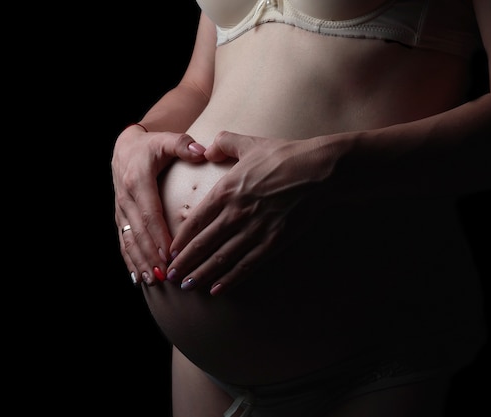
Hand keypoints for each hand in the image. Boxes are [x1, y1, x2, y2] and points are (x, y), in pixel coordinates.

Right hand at [112, 125, 205, 284]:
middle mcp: (126, 199)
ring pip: (129, 241)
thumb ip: (183, 145)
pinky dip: (130, 262)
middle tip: (165, 275)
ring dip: (139, 263)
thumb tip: (201, 151)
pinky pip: (123, 242)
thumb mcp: (165, 140)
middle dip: (150, 256)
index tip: (169, 253)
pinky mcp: (120, 218)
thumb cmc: (150, 147)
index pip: (149, 213)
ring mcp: (121, 211)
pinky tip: (138, 279)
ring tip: (152, 281)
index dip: (158, 235)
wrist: (124, 149)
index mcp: (138, 181)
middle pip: (139, 232)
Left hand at [167, 130, 338, 294]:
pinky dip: (230, 279)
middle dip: (185, 263)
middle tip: (171, 276)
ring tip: (188, 286)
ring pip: (221, 259)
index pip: (195, 221)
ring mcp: (254, 230)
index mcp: (225, 191)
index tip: (170, 252)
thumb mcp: (249, 143)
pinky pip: (247, 265)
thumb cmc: (284, 155)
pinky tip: (217, 289)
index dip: (180, 240)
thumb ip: (224, 143)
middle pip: (203, 244)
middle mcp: (235, 214)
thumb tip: (207, 148)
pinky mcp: (273, 242)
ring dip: (202, 274)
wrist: (320, 171)